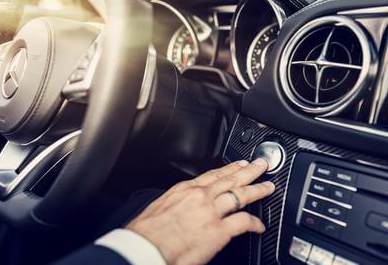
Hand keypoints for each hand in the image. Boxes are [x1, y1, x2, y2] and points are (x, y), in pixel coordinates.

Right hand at [126, 159, 274, 264]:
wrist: (144, 247)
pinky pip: (243, 222)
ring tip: (268, 186)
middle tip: (261, 164)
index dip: (229, 168)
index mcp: (185, 189)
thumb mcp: (160, 206)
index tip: (239, 163)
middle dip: (249, 170)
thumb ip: (177, 203)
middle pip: (230, 179)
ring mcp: (211, 212)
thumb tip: (183, 206)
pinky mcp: (218, 230)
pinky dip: (255, 223)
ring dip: (258, 190)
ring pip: (241, 194)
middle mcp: (200, 196)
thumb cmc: (147, 232)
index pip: (213, 174)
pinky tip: (261, 225)